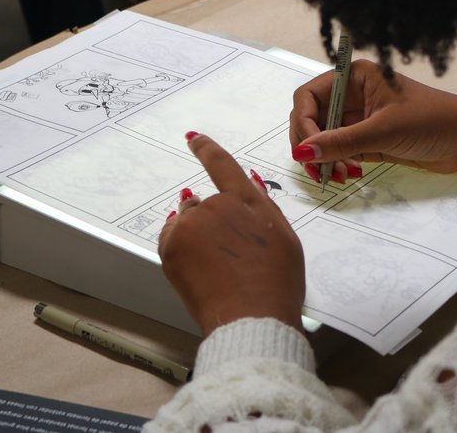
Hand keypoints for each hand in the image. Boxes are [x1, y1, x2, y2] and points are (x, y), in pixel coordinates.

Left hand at [159, 133, 304, 336]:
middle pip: (203, 202)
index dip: (206, 149)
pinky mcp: (172, 247)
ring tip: (216, 268)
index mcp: (247, 200)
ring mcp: (191, 225)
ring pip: (186, 222)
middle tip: (229, 256)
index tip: (193, 138)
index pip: (222, 165)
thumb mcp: (284, 238)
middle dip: (210, 220)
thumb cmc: (276, 284)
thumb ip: (263, 206)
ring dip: (196, 235)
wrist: (251, 318)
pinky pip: (172, 238)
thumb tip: (248, 182)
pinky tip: (201, 270)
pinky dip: (180, 248)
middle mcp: (216, 205)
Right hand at [289, 60, 456, 175]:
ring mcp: (360, 119)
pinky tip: (348, 174)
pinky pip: (340, 152)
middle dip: (312, 145)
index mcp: (355, 77)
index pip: (309, 96)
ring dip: (325, 159)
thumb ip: (341, 142)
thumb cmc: (433, 121)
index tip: (307, 149)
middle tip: (317, 169)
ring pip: (324, 139)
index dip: (303, 122)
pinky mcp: (368, 140)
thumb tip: (304, 152)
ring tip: (340, 175)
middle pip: (312, 119)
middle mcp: (353, 95)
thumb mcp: (383, 130)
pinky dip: (338, 164)